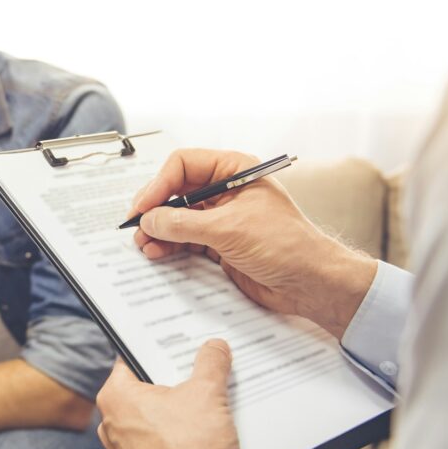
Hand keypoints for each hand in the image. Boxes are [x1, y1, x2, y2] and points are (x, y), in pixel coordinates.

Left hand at [97, 340, 239, 448]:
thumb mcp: (207, 395)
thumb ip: (210, 364)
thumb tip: (214, 348)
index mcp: (115, 396)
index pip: (133, 358)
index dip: (159, 348)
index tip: (178, 342)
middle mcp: (112, 423)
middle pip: (148, 389)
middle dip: (176, 382)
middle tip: (202, 373)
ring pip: (157, 419)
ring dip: (183, 413)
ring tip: (211, 407)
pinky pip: (162, 445)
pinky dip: (182, 440)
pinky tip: (206, 440)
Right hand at [128, 148, 376, 338]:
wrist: (311, 284)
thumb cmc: (287, 246)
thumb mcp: (228, 229)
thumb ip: (183, 224)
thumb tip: (149, 220)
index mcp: (234, 170)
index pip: (183, 164)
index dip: (158, 184)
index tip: (143, 208)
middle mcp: (226, 190)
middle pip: (176, 190)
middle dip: (155, 209)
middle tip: (136, 227)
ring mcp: (221, 218)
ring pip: (177, 218)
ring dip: (158, 230)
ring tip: (143, 245)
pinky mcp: (218, 243)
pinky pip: (184, 239)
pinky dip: (168, 246)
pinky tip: (157, 253)